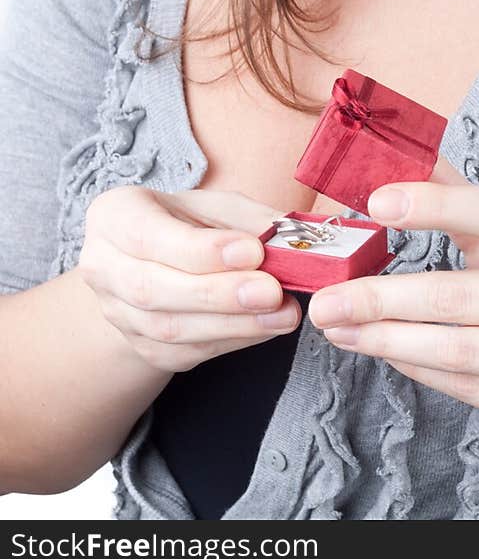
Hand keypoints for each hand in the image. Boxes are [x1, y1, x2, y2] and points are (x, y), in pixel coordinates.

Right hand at [77, 186, 301, 372]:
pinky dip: (231, 341)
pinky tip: (266, 327)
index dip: (201, 250)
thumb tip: (296, 240)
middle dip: (219, 294)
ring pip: (169, 329)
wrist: (156, 264)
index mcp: (114, 216)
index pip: (149, 236)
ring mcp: (117, 314)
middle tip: (273, 291)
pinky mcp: (141, 348)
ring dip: (232, 324)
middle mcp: (102, 266)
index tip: (253, 251)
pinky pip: (185, 353)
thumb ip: (251, 219)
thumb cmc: (189, 224)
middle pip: (154, 289)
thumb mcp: (216, 205)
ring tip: (283, 313)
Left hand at [307, 170, 478, 442]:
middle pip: (462, 296)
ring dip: (386, 339)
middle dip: (383, 298)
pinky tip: (380, 348)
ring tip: (336, 327)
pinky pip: (466, 386)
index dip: (437, 206)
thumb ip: (462, 196)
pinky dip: (415, 366)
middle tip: (325, 299)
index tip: (376, 202)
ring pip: (458, 349)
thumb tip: (398, 153)